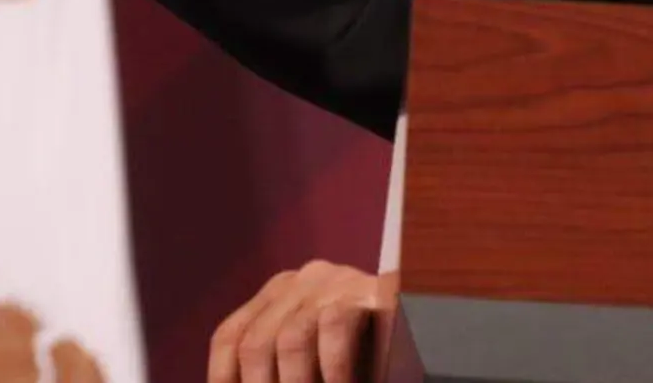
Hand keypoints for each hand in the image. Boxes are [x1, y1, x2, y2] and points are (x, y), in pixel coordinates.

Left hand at [209, 262, 393, 382]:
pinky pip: (335, 327)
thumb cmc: (366, 359)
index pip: (230, 336)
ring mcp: (335, 280)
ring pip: (290, 339)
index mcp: (280, 294)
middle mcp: (302, 280)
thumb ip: (281, 374)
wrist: (429, 333)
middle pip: (255, 342)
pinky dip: (334, 371)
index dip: (223, 379)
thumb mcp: (312, 365)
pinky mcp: (366, 288)